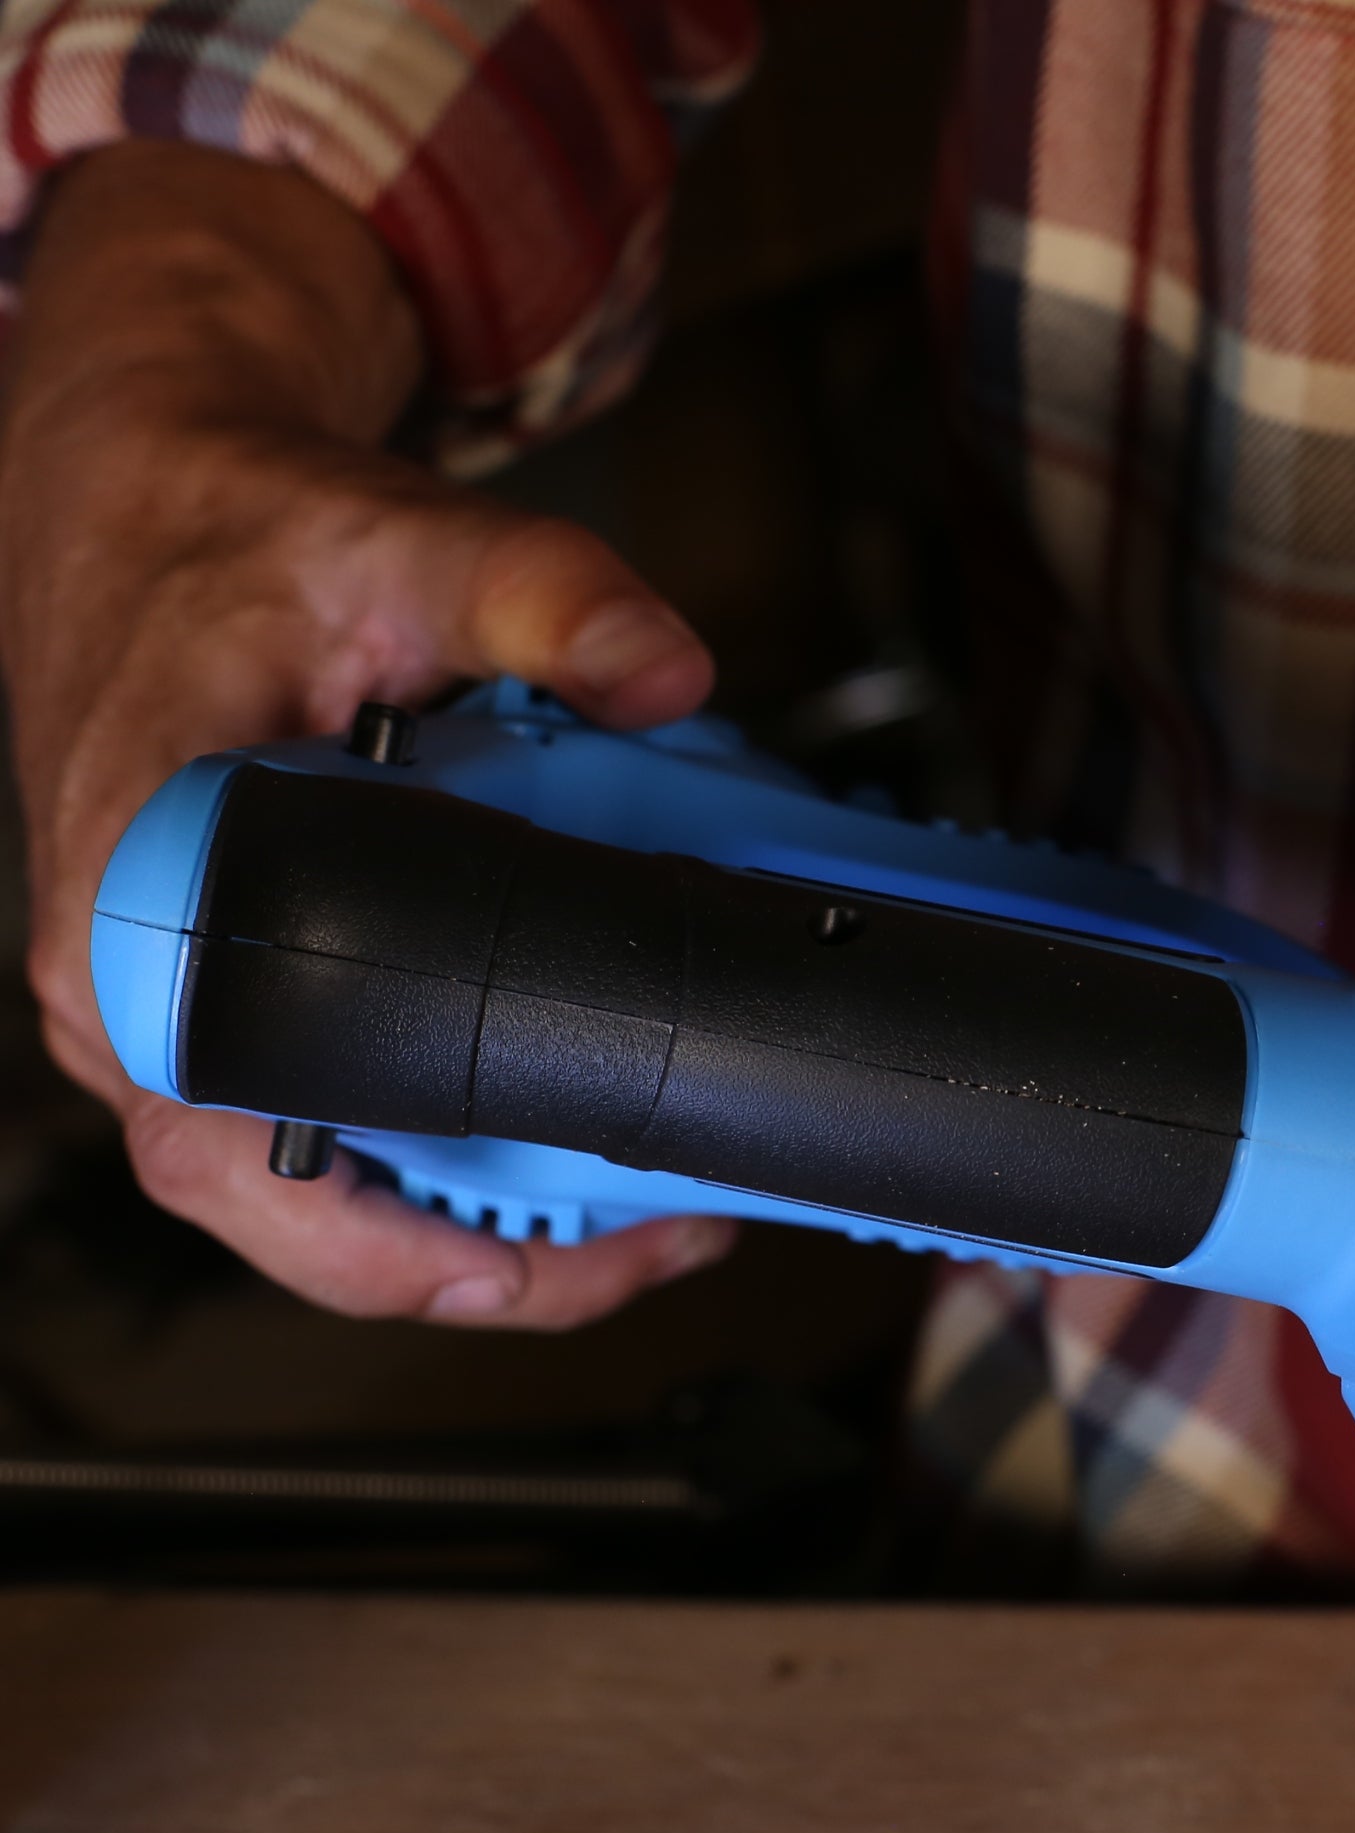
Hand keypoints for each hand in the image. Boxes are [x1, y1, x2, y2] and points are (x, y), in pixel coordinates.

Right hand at [2, 142, 731, 1326]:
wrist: (149, 497)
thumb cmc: (225, 539)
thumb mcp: (395, 544)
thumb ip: (541, 595)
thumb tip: (663, 668)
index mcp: (137, 917)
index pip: (244, 1156)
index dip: (404, 1238)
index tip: (552, 1250)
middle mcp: (133, 994)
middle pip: (295, 1213)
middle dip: (489, 1255)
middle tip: (658, 1240)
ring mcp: (174, 1008)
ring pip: (319, 1181)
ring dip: (480, 1213)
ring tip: (643, 1211)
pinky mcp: (226, 993)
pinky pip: (333, 1112)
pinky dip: (451, 1139)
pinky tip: (565, 1134)